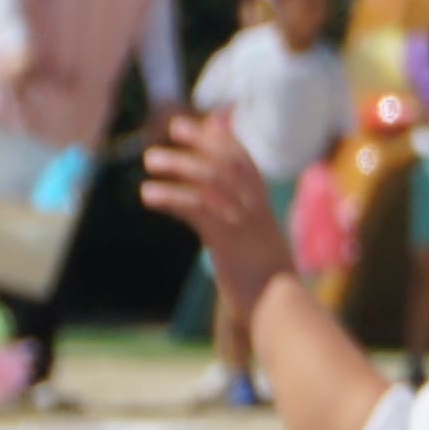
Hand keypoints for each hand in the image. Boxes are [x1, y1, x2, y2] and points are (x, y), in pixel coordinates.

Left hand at [136, 111, 292, 311]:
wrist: (280, 306)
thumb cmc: (272, 290)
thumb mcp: (264, 254)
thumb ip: (253, 237)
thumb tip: (244, 238)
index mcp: (262, 209)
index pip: (246, 163)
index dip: (227, 141)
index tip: (210, 122)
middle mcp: (254, 207)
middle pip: (227, 161)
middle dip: (201, 141)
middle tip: (175, 126)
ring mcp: (241, 220)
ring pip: (208, 179)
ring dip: (177, 165)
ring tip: (151, 159)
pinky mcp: (225, 236)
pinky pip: (194, 207)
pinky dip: (170, 196)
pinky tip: (148, 193)